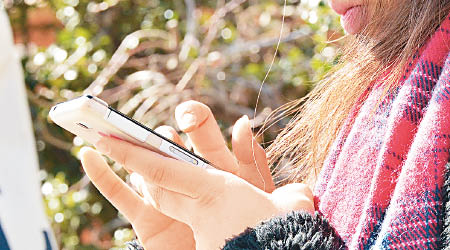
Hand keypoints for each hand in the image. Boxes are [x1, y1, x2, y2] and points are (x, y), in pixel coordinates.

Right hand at [81, 101, 274, 248]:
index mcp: (213, 160)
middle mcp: (185, 171)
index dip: (192, 116)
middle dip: (161, 134)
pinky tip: (88, 155)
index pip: (200, 127)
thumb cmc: (248, 225)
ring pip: (142, 163)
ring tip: (113, 134)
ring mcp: (164, 191)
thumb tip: (242, 123)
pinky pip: (120, 194)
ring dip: (127, 148)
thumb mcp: (255, 191)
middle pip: (167, 141)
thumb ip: (250, 159)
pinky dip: (102, 175)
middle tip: (159, 137)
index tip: (188, 120)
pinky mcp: (147, 216)